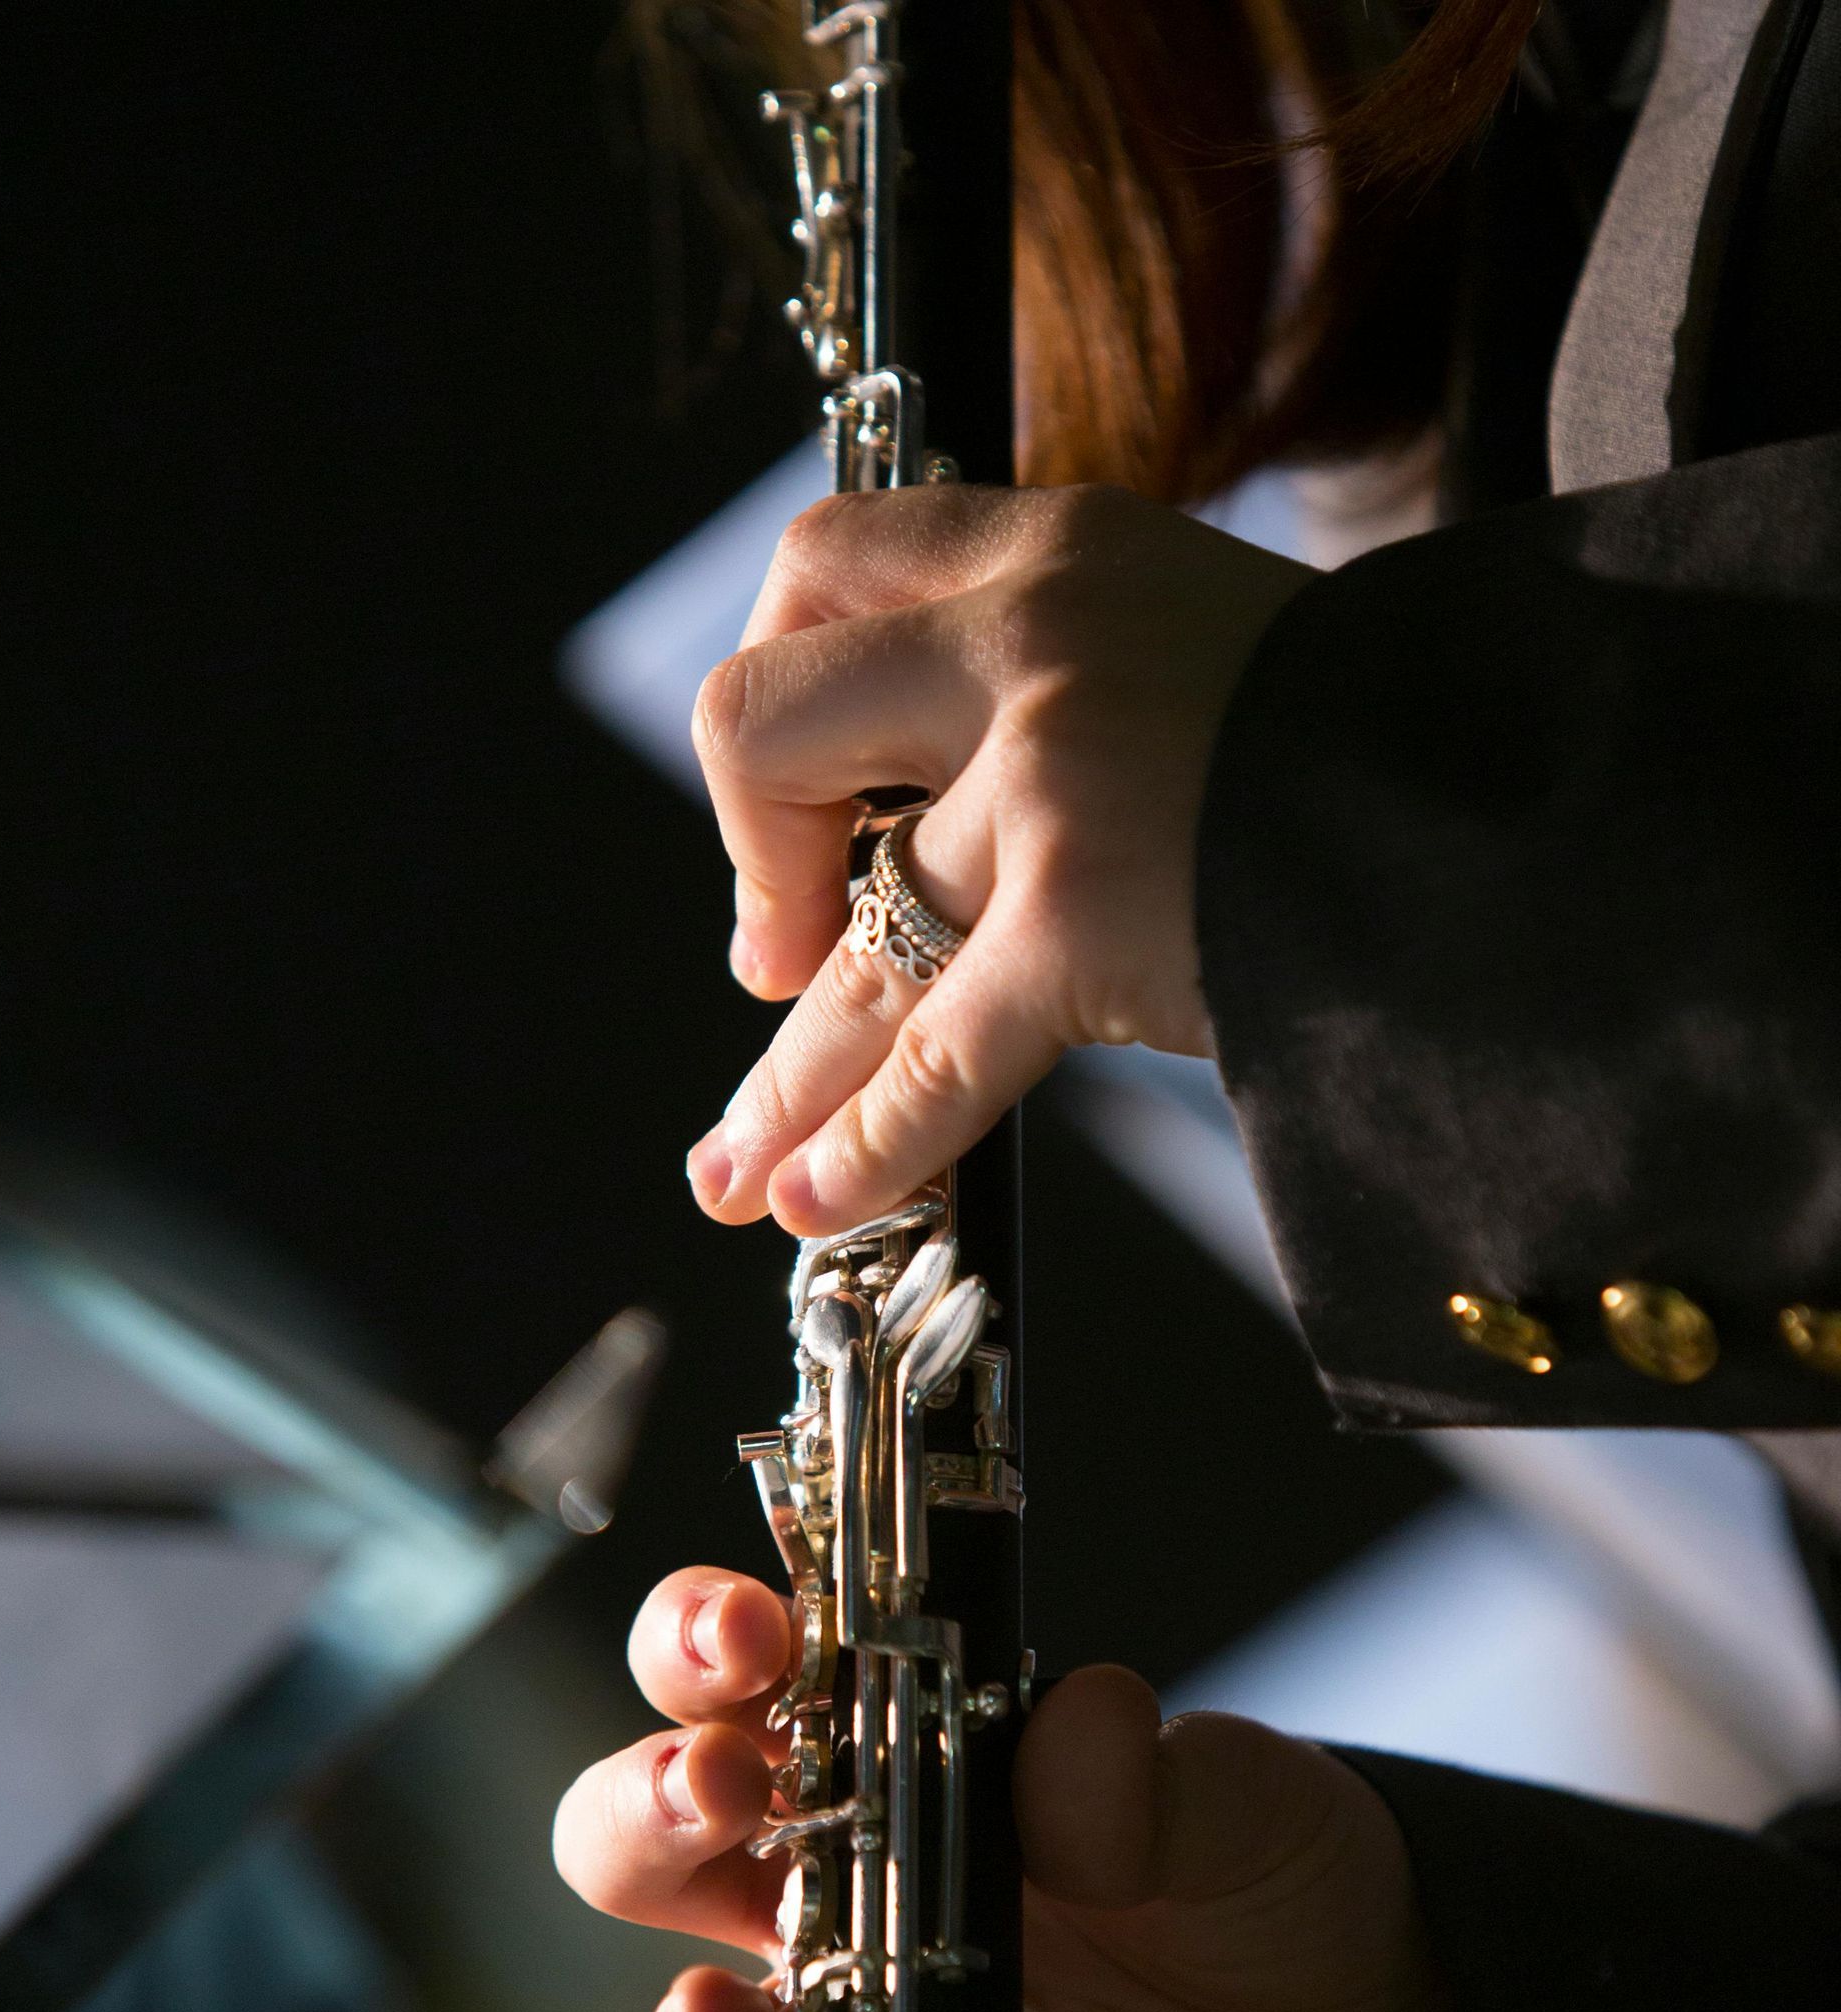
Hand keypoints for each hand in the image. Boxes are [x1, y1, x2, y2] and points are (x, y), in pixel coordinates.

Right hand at [553, 1567, 1468, 2011]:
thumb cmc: (1267, 1890)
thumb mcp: (1244, 1805)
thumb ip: (1152, 1770)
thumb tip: (1073, 1734)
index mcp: (892, 1753)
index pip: (738, 1668)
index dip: (703, 1637)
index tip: (749, 1639)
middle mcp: (832, 1891)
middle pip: (648, 1839)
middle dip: (648, 1806)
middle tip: (726, 1794)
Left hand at [684, 484, 1310, 1236]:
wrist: (1543, 795)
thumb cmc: (1380, 744)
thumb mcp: (1196, 640)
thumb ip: (1059, 684)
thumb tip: (923, 817)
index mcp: (1054, 548)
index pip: (817, 565)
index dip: (776, 692)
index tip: (813, 804)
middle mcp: (1031, 638)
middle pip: (769, 730)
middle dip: (752, 866)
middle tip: (776, 962)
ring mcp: (1056, 777)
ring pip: (849, 946)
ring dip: (786, 1076)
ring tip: (729, 1175)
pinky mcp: (1094, 917)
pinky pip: (931, 1051)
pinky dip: (865, 1143)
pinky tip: (816, 1203)